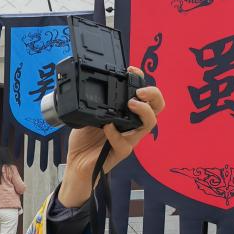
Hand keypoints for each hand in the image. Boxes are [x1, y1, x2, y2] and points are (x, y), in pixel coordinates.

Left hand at [59, 68, 164, 207]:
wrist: (76, 163)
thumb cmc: (84, 141)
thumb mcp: (86, 116)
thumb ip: (93, 105)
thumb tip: (92, 90)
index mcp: (126, 114)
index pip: (144, 95)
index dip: (142, 80)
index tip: (132, 69)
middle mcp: (132, 125)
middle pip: (157, 108)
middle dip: (154, 95)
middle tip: (140, 91)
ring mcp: (129, 139)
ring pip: (149, 124)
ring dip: (143, 111)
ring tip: (131, 103)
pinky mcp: (121, 152)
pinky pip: (125, 143)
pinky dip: (116, 134)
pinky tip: (106, 127)